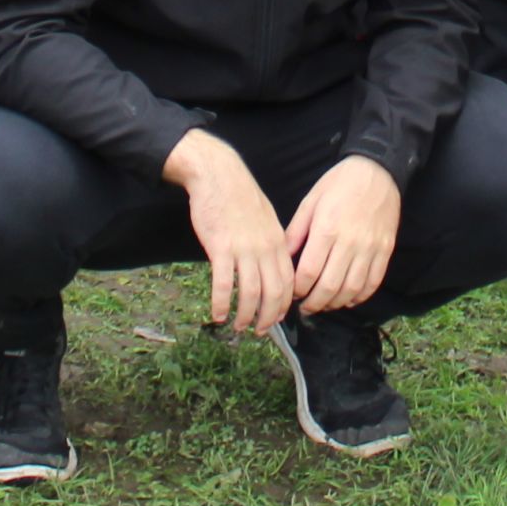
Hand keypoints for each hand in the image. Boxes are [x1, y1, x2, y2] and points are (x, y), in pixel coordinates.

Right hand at [168, 132, 295, 336]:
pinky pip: (223, 283)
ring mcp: (243, 249)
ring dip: (245, 315)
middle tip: (258, 330)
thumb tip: (272, 267)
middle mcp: (264, 248)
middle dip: (267, 317)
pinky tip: (218, 314)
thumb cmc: (240, 196)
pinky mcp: (220, 248)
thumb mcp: (266, 218)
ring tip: (238, 327)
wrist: (219, 175)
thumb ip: (271, 243)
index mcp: (278, 242)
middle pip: (273, 292)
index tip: (275, 318)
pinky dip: (221, 303)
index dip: (283, 305)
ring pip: (249, 293)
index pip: (288, 282)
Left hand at [284, 156, 404, 316]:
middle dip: (313, 303)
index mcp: (327, 229)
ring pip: (351, 289)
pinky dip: (360, 296)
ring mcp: (370, 248)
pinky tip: (348, 298)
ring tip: (324, 304)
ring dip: (335, 303)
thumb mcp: (310, 202)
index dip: (298, 289)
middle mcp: (350, 242)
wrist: (377, 171)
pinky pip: (373, 282)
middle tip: (305, 307)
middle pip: (329, 287)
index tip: (292, 293)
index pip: (309, 272)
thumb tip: (283, 258)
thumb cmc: (340, 184)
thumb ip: (295, 232)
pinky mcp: (385, 250)